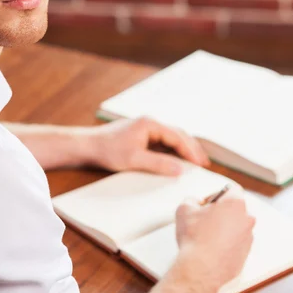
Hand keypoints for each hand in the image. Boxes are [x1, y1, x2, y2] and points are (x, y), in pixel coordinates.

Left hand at [88, 117, 209, 175]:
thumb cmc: (108, 150)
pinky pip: (163, 141)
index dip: (190, 151)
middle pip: (178, 134)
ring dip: (183, 148)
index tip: (200, 164)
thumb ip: (158, 164)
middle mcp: (150, 123)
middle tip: (204, 163)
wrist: (88, 145)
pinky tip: (177, 159)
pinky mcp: (141, 135)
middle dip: (191, 148)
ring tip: (195, 161)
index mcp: (150, 124)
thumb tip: (180, 169)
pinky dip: (173, 149)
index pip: (177, 136)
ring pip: (171, 136)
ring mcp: (146, 128)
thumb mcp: (134, 160)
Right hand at [175, 187, 255, 289]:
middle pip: (235, 209)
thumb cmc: (194, 238)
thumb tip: (196, 203)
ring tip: (206, 237)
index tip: (207, 204)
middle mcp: (247, 219)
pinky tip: (211, 249)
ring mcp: (248, 238)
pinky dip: (226, 244)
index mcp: (235, 204)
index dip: (217, 195)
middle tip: (204, 220)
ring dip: (224, 228)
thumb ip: (192, 200)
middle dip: (221, 212)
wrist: (200, 269)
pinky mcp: (245, 254)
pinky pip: (236, 243)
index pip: (231, 190)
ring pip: (236, 227)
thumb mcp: (184, 209)